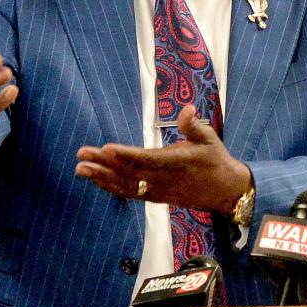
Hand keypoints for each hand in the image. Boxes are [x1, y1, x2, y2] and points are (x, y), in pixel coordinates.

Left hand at [76, 105, 250, 213]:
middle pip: (129, 172)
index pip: (147, 159)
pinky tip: (97, 181)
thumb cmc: (217, 161)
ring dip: (102, 178)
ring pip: (126, 185)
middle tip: (81, 156)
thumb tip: (188, 108)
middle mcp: (164, 179)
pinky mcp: (156, 198)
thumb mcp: (210, 139)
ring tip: (80, 169)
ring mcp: (159, 191)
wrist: (226, 192)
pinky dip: (112, 188)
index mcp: (177, 162)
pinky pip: (130, 193)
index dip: (125, 155)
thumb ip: (194, 125)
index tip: (105, 149)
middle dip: (104, 164)